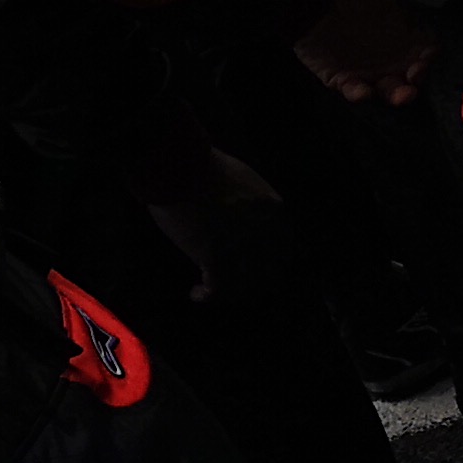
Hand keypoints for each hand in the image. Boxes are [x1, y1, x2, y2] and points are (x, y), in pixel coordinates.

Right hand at [140, 146, 282, 302]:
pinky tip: (196, 294)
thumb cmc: (202, 165)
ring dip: (229, 294)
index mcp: (274, 211)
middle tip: (232, 287)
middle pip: (268, 274)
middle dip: (251, 285)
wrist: (179, 165)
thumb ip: (250, 204)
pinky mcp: (216, 257)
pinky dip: (207, 296)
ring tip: (212, 292)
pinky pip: (218, 289)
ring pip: (245, 287)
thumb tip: (241, 221)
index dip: (267, 264)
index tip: (250, 268)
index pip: (283, 250)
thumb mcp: (242, 180)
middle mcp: (265, 233)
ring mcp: (242, 247)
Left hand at [296, 0, 435, 106]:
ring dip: (393, 95)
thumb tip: (433, 5)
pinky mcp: (339, 76)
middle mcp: (392, 59)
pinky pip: (351, 89)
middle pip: (410, 81)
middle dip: (415, 87)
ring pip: (385, 90)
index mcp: (410, 37)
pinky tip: (362, 92)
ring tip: (399, 96)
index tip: (427, 61)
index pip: (429, 55)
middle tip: (414, 84)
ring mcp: (367, 70)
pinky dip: (358, 93)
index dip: (431, 61)